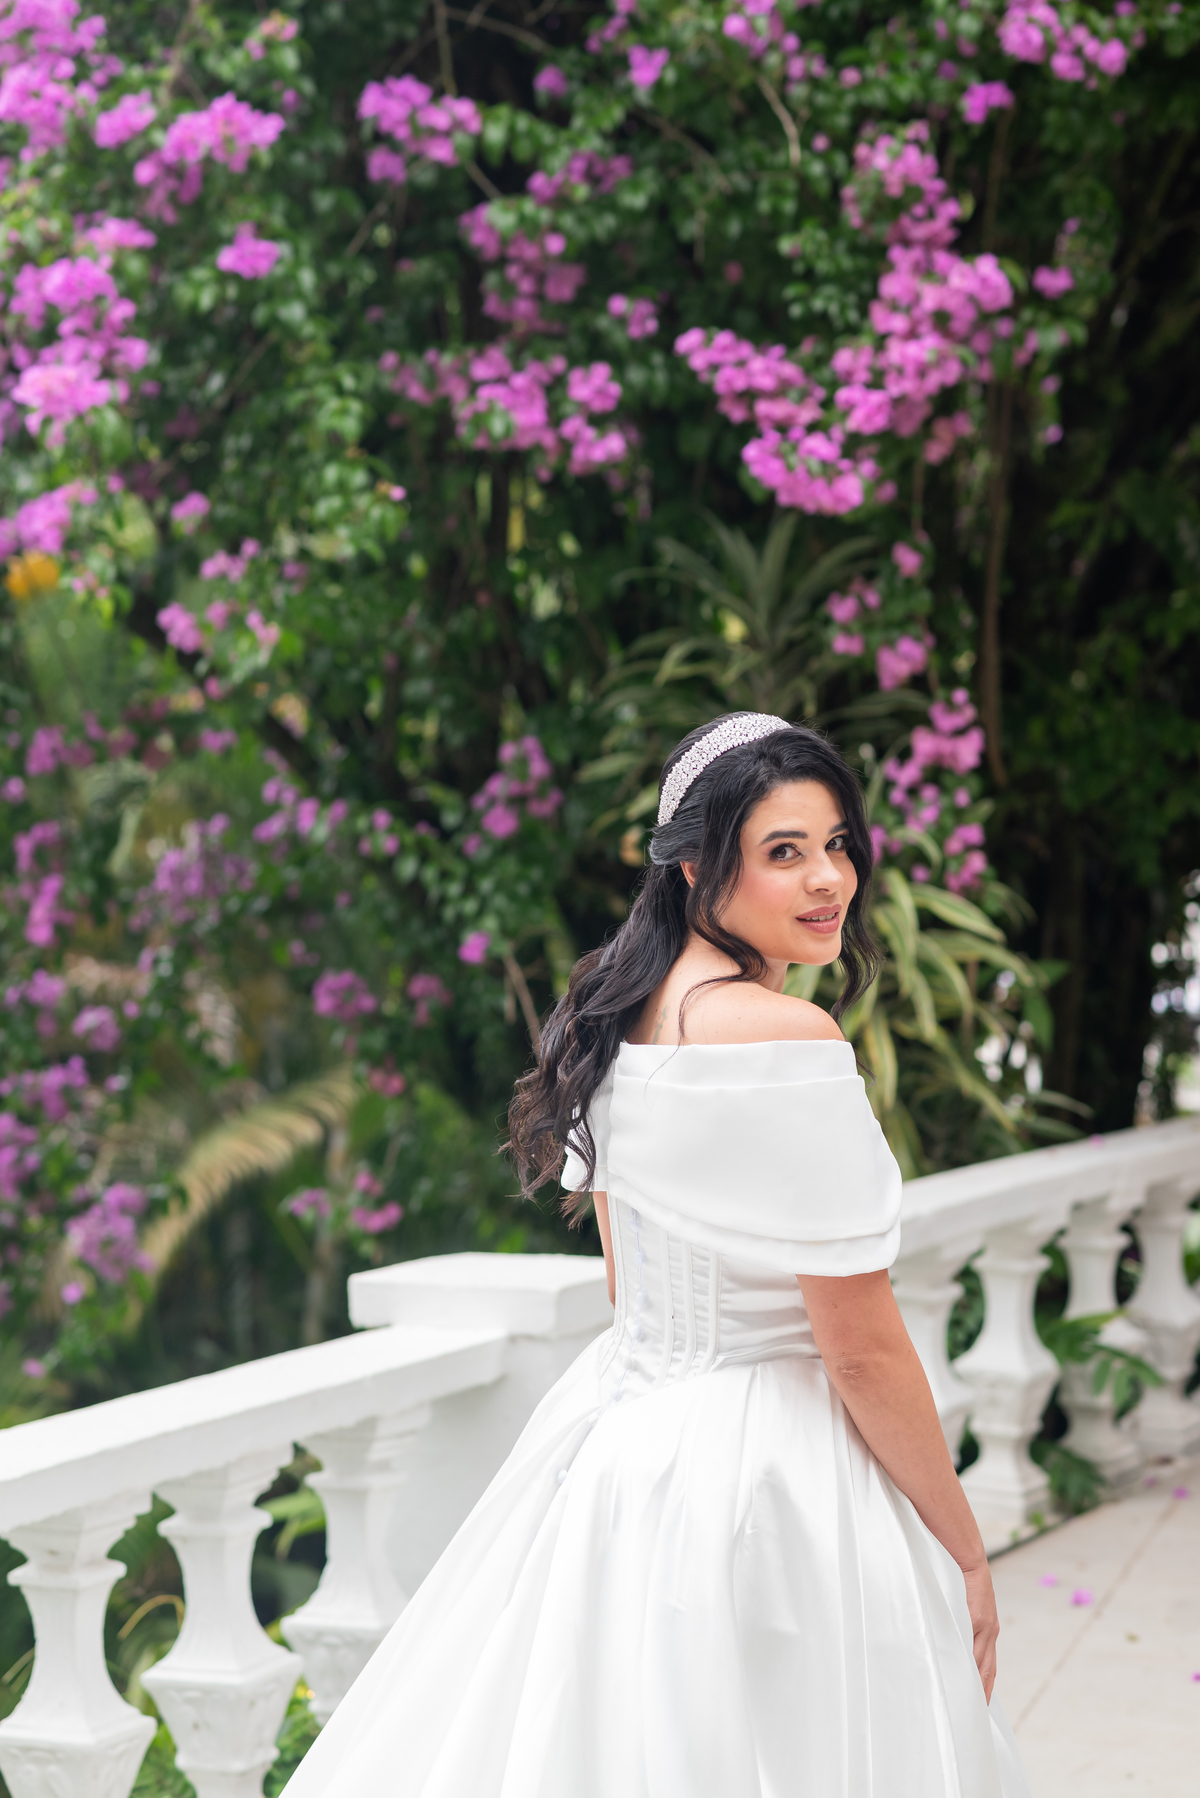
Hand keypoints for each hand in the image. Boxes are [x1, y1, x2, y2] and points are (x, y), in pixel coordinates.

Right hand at [961, 1559, 998, 1702]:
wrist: (967, 1556)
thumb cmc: (960, 1578)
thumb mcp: (964, 1606)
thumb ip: (961, 1624)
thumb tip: (950, 1640)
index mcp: (987, 1629)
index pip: (988, 1664)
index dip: (986, 1684)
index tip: (982, 1703)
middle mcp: (990, 1632)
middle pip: (988, 1670)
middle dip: (984, 1692)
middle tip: (977, 1713)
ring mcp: (984, 1627)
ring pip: (982, 1663)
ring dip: (977, 1683)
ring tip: (969, 1703)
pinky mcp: (977, 1619)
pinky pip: (972, 1648)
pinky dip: (969, 1665)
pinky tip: (963, 1677)